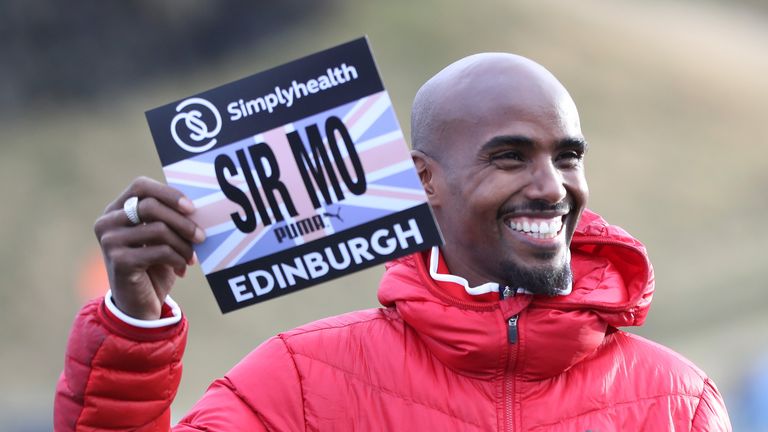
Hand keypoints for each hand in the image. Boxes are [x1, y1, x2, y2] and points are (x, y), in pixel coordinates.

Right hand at [94, 177, 205, 319]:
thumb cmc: (154, 266)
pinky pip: (160, 251)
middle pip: (151, 206)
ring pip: (159, 229)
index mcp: (116, 210)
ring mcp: (110, 241)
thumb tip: (195, 206)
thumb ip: (169, 218)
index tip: (192, 208)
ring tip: (191, 257)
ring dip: (183, 245)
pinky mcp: (120, 261)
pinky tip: (182, 269)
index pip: (140, 186)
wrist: (139, 305)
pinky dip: (178, 259)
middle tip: (201, 237)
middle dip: (182, 222)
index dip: (168, 193)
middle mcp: (107, 222)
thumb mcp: (160, 238)